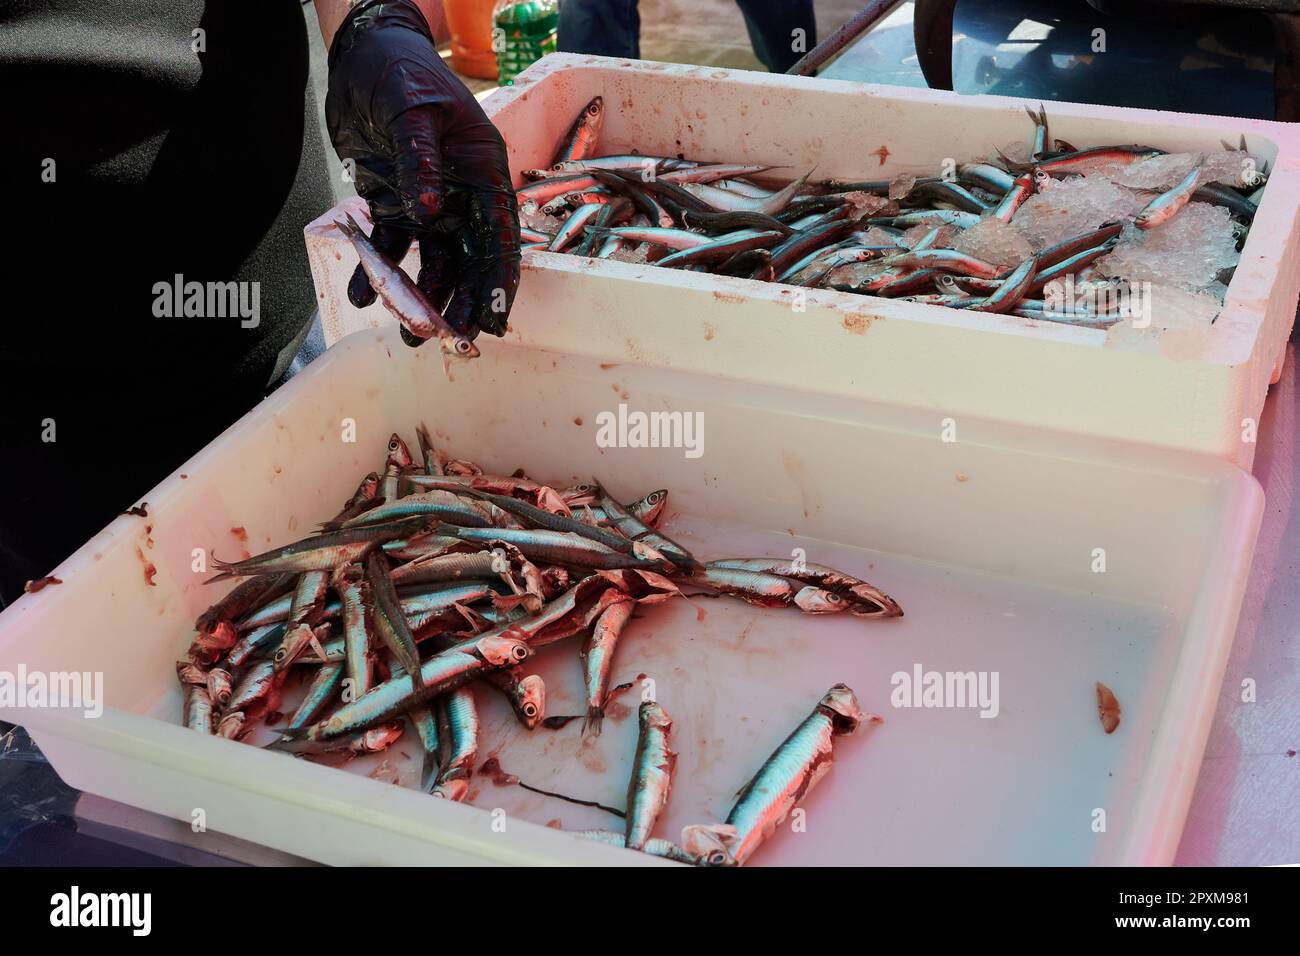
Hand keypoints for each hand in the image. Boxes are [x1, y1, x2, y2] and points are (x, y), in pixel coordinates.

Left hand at [325, 1, 520, 341]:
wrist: (360, 54)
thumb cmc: (400, 71)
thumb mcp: (413, 111)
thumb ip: (421, 161)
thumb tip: (429, 213)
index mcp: (482, 173)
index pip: (499, 238)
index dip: (498, 284)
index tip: (493, 323)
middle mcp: (461, 196)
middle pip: (469, 261)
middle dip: (461, 303)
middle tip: (449, 340)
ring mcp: (429, 203)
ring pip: (432, 263)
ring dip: (422, 298)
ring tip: (409, 334)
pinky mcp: (395, 205)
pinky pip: (390, 248)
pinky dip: (377, 273)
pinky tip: (363, 296)